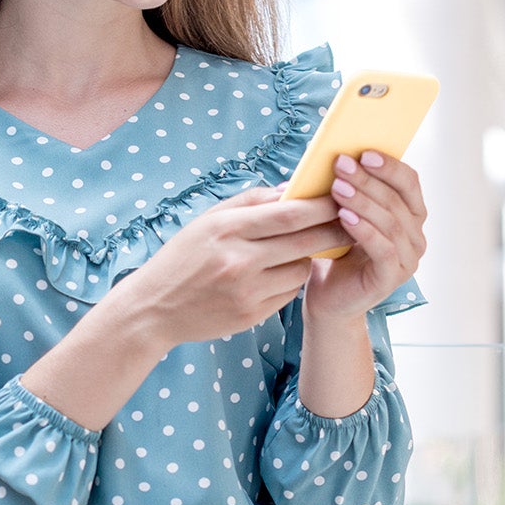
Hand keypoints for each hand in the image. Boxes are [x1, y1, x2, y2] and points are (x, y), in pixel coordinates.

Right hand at [121, 187, 343, 346]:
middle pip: (305, 241)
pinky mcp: (250, 315)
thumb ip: (250, 203)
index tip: (342, 195)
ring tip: (299, 250)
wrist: (154, 308)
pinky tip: (277, 275)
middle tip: (351, 221)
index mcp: (227, 229)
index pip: (289, 213)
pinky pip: (288, 294)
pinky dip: (290, 282)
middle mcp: (238, 260)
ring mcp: (246, 291)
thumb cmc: (182, 258)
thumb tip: (293, 190)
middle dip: (334, 229)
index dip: (322, 204)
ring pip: (301, 269)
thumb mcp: (208, 221)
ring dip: (308, 258)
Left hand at [302, 150, 426, 319]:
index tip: (362, 152)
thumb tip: (336, 155)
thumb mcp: (341, 215)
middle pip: (398, 200)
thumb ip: (347, 189)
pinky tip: (344, 218)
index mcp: (409, 215)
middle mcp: (415, 236)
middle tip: (341, 165)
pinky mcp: (392, 279)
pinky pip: (384, 249)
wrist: (327, 298)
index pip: (409, 182)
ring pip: (391, 223)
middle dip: (368, 180)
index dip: (389, 165)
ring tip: (337, 188)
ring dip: (364, 202)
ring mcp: (408, 259)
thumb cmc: (335, 253)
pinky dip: (365, 231)